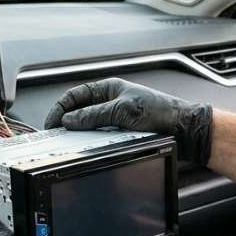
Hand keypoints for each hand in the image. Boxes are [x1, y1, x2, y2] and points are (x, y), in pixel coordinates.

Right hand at [43, 78, 213, 163]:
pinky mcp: (121, 133)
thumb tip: (70, 120)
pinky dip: (92, 143)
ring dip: (80, 134)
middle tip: (57, 135)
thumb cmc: (162, 112)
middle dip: (67, 122)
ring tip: (73, 141)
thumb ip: (95, 115)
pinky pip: (100, 137)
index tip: (52, 123)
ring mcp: (115, 118)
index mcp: (109, 88)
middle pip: (79, 111)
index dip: (60, 108)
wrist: (183, 129)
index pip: (75, 95)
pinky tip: (91, 146)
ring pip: (88, 126)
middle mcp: (110, 102)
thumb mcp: (124, 111)